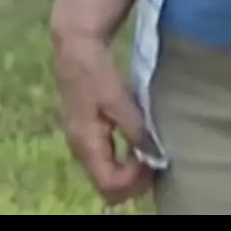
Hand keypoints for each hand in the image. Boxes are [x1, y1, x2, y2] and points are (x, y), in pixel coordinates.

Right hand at [51, 32, 153, 205]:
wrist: (75, 46)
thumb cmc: (95, 70)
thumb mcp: (118, 98)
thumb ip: (135, 129)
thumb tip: (154, 155)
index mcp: (86, 142)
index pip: (108, 183)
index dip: (133, 180)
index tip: (151, 162)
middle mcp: (80, 148)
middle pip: (106, 184)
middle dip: (133, 181)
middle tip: (155, 163)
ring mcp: (81, 141)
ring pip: (106, 173)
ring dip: (129, 172)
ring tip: (149, 155)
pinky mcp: (86, 132)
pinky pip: (105, 160)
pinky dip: (123, 160)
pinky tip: (137, 145)